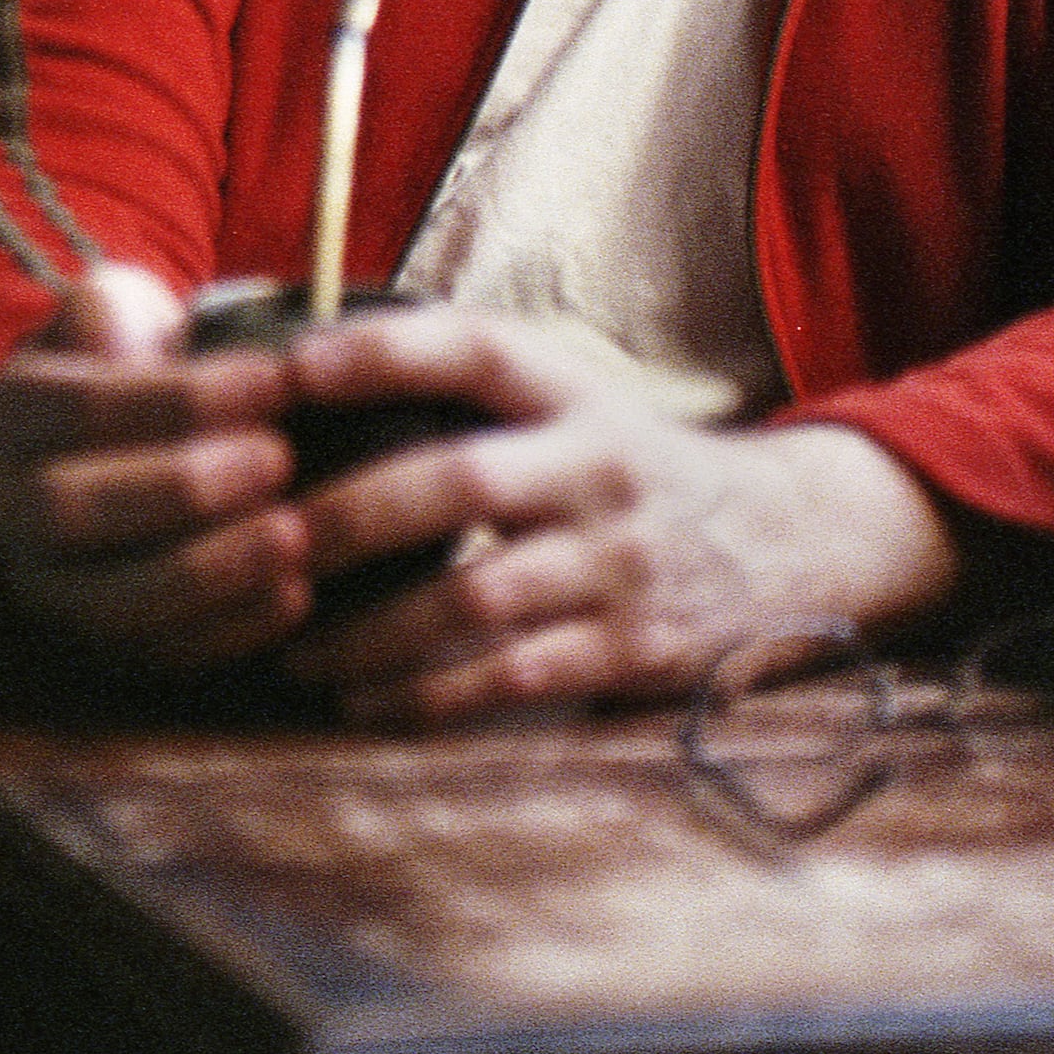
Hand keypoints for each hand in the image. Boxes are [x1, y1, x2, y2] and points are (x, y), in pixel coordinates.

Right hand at [0, 263, 323, 668]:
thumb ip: (115, 307)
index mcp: (4, 415)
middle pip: (69, 511)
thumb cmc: (144, 366)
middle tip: (278, 459)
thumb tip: (120, 331)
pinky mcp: (97, 649)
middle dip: (181, 488)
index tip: (276, 379)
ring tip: (296, 535)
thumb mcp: (123, 311)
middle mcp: (2, 510)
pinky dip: (225, 632)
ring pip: (105, 600)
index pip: (79, 408)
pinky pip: (152, 657)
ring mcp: (44, 589)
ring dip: (208, 571)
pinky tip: (296, 596)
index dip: (178, 399)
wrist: (140, 441)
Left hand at [264, 303, 960, 724]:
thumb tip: (297, 377)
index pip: (475, 349)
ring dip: (369, 633)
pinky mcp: (634, 650)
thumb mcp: (572, 403)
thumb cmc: (630, 469)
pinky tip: (365, 704)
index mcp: (573, 395)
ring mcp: (619, 564)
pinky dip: (428, 698)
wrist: (794, 540)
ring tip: (292, 649)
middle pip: (456, 482)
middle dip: (345, 519)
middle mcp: (597, 469)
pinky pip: (514, 679)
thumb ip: (466, 393)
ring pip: (475, 599)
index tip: (293, 367)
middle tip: (259, 545)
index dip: (382, 352)